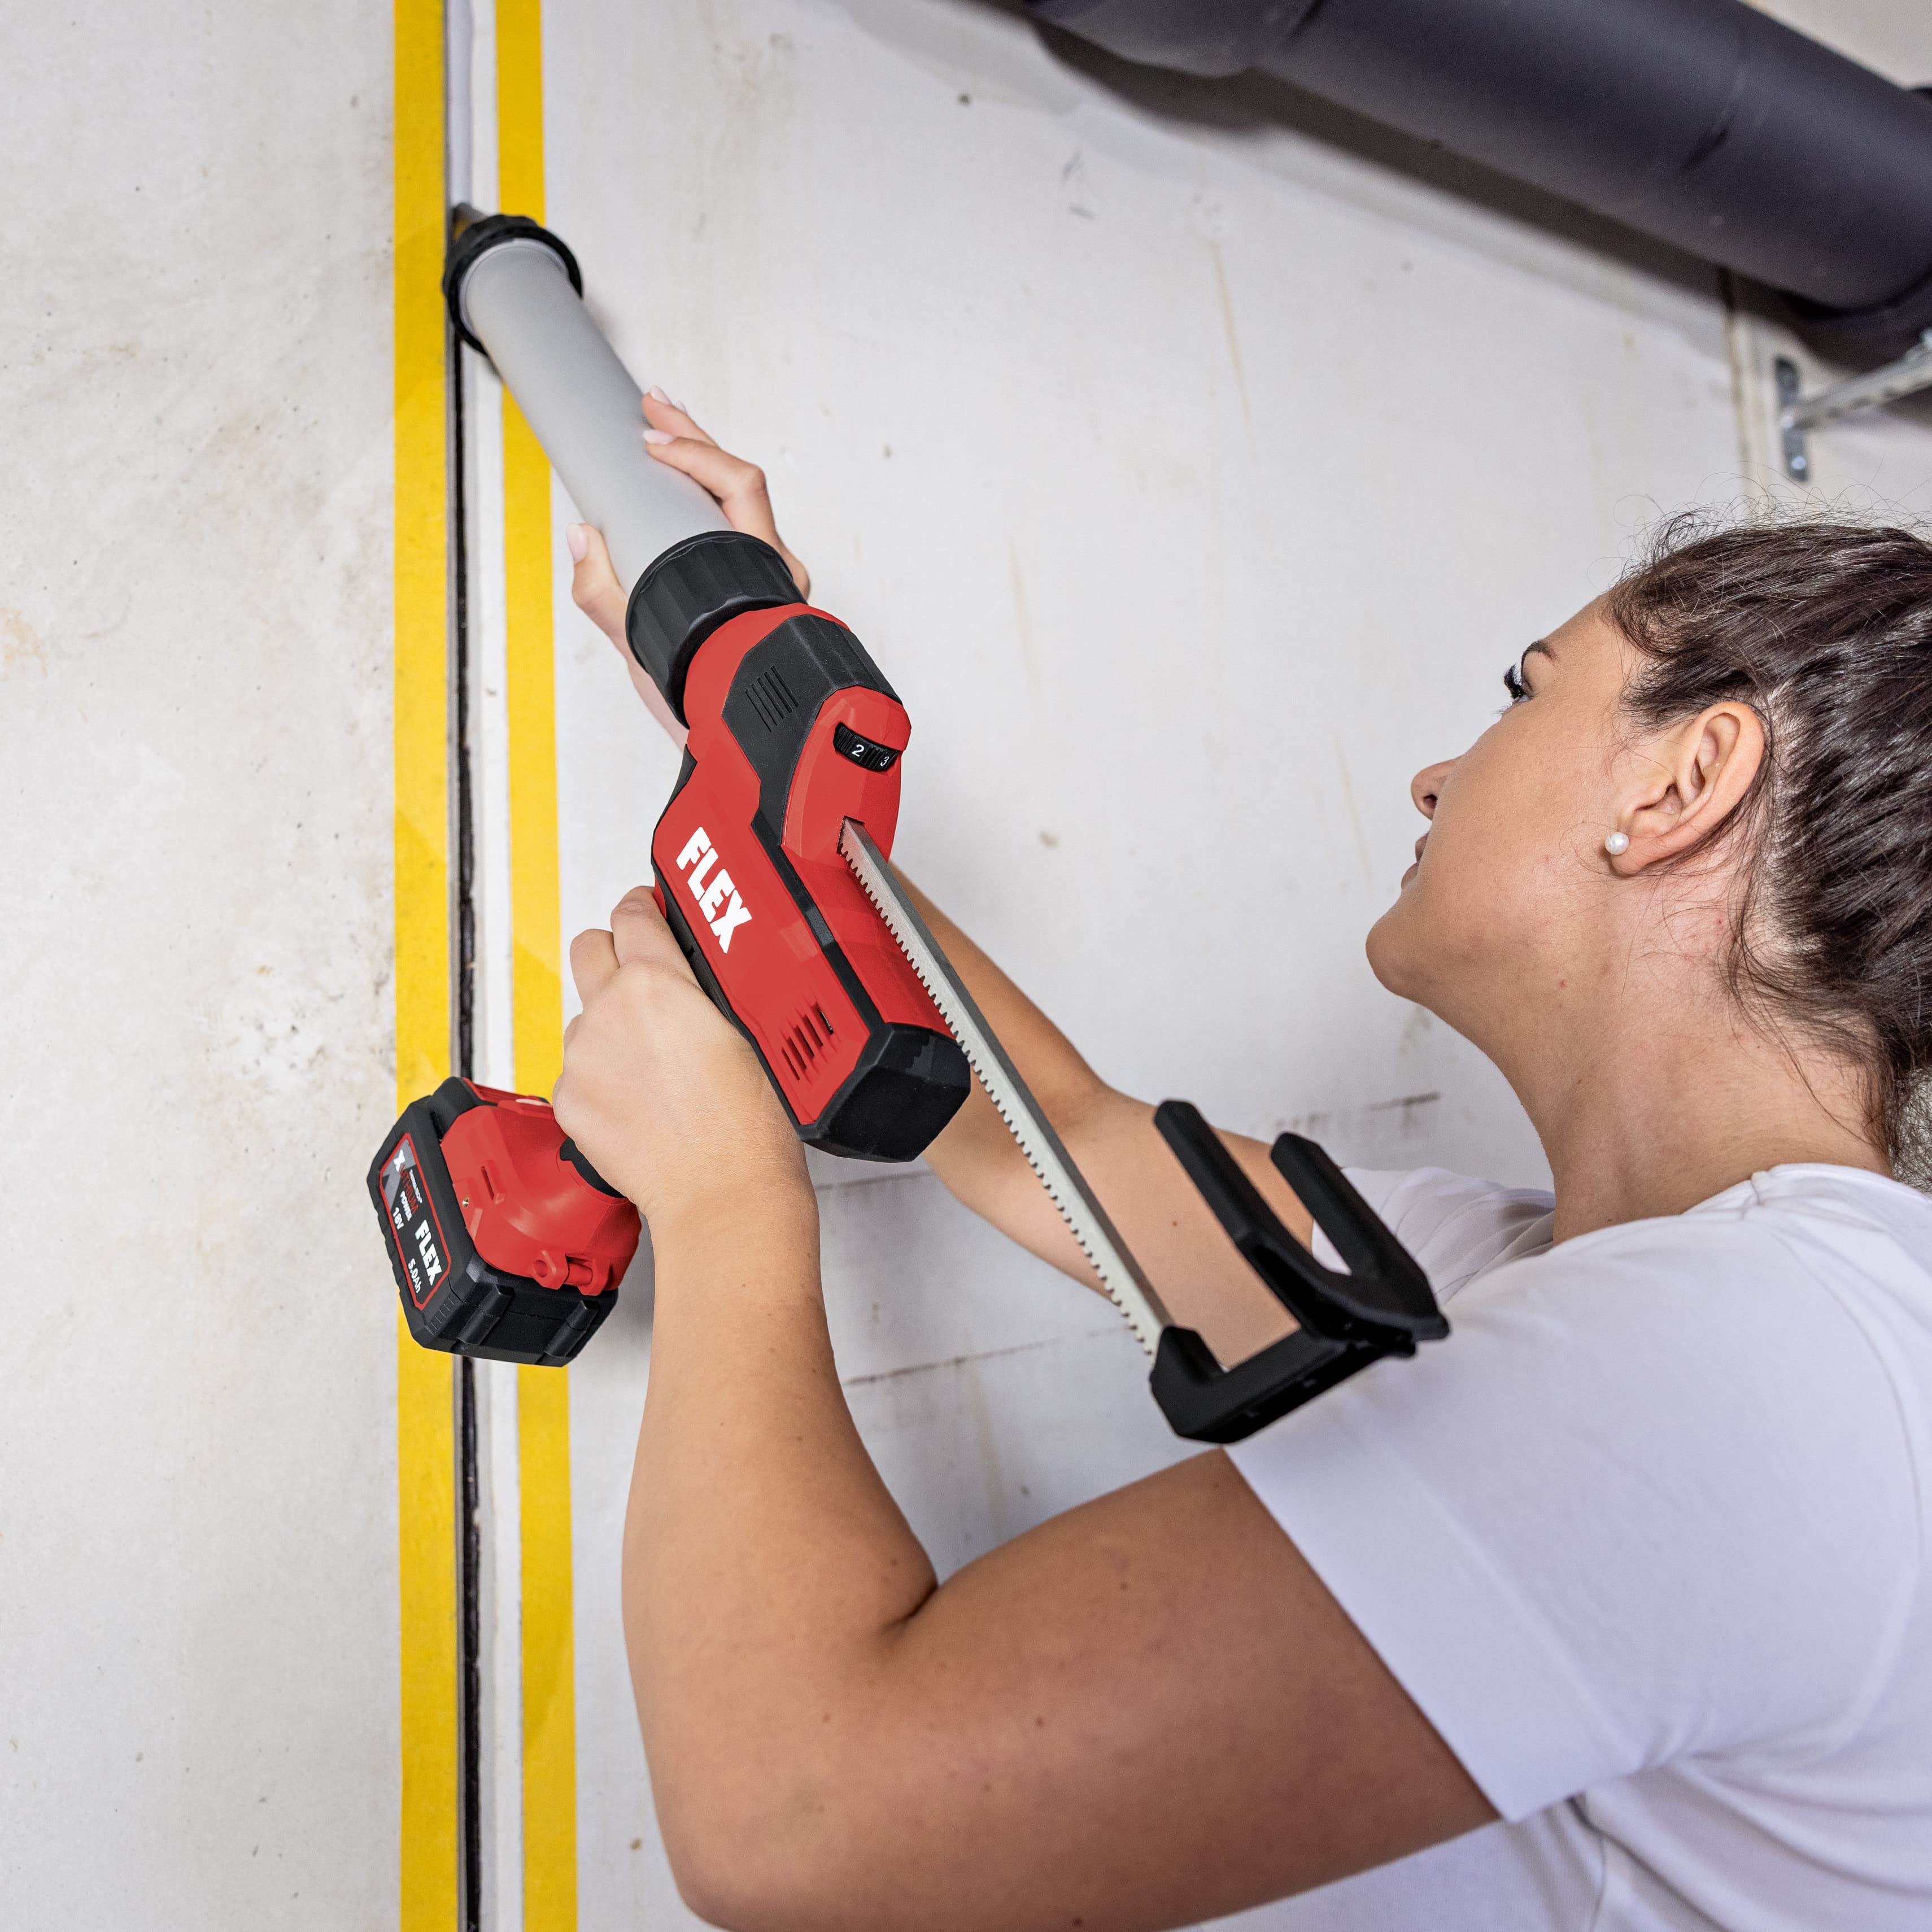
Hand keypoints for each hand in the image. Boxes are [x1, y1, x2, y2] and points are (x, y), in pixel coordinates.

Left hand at [552, 885, 809, 1235]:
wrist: (723, 1192)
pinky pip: (577, 1068)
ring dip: (608, 1021)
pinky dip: (601, 1075)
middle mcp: (609, 1012)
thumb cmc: (749, 1126)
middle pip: (589, 947)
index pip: (632, 913)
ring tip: (651, 1058)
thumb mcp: (746, 1029)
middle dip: (614, 951)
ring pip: (583, 1014)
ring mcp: (583, 1057)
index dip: (642, 906)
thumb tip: (693, 968)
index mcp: (658, 983)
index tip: (647, 909)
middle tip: (641, 969)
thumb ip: (705, 987)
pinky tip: (639, 1098)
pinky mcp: (569, 1101)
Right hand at [565, 389, 810, 676]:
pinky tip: (681, 481)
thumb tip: (580, 537)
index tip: (649, 442)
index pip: (738, 488)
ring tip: (664, 429)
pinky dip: (706, 492)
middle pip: (741, 481)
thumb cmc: (702, 702)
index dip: (693, 454)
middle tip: (654, 404)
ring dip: (702, 460)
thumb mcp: (642, 652)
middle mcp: (777, 570)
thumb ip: (605, 596)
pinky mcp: (762, 583)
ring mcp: (773, 575)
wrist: (737, 744)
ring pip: (743, 500)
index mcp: (762, 577)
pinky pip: (738, 522)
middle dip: (692, 437)